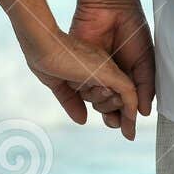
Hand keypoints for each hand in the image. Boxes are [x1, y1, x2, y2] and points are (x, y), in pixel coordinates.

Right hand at [21, 26, 141, 138]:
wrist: (41, 44)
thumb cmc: (42, 57)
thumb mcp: (57, 85)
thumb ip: (70, 101)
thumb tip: (82, 120)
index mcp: (89, 67)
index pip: (103, 92)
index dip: (108, 109)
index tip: (112, 123)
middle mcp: (101, 66)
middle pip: (116, 95)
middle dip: (121, 115)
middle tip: (123, 128)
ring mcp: (105, 69)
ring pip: (124, 95)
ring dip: (125, 114)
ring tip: (125, 126)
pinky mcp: (108, 73)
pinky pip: (128, 93)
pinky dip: (131, 108)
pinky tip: (132, 120)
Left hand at [68, 0, 155, 139]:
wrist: (107, 7)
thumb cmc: (131, 30)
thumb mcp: (144, 59)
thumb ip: (145, 85)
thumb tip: (142, 113)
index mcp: (127, 77)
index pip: (126, 105)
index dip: (127, 119)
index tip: (128, 132)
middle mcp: (108, 79)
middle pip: (109, 107)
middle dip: (113, 115)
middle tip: (116, 112)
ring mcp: (90, 75)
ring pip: (94, 102)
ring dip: (100, 105)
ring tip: (105, 94)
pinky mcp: (74, 69)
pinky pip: (75, 92)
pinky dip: (81, 100)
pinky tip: (87, 104)